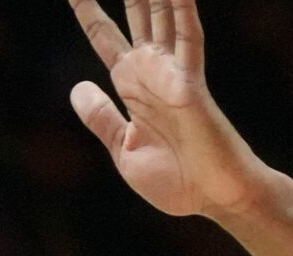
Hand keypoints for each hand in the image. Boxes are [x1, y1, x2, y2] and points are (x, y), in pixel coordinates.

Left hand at [65, 0, 270, 219]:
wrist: (213, 199)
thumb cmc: (176, 179)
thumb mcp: (123, 149)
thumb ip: (101, 117)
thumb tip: (78, 87)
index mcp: (132, 85)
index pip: (104, 36)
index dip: (88, 10)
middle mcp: (152, 69)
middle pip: (134, 12)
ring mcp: (172, 71)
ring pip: (161, 12)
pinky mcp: (191, 81)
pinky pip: (189, 36)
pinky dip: (182, 8)